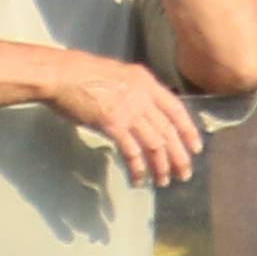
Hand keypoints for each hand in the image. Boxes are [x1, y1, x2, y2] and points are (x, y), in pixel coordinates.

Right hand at [58, 54, 206, 187]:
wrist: (61, 74)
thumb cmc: (83, 74)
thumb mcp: (119, 75)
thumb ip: (136, 91)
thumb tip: (145, 111)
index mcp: (146, 81)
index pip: (176, 109)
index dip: (188, 130)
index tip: (195, 148)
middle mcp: (142, 95)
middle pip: (169, 130)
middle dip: (179, 156)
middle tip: (183, 174)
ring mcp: (129, 110)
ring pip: (155, 144)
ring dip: (161, 166)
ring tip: (163, 181)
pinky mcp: (113, 124)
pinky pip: (132, 152)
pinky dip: (138, 168)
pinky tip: (138, 179)